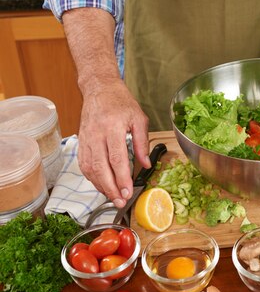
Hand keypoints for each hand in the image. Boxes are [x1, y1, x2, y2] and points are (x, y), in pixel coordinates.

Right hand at [78, 78, 149, 207]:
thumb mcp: (139, 118)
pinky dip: (92, 178)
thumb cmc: (121, 102)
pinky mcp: (81, 142)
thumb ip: (143, 142)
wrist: (99, 89)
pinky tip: (102, 185)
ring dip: (101, 186)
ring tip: (113, 197)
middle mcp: (97, 134)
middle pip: (101, 167)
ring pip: (90, 168)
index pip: (117, 158)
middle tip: (121, 202)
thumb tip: (147, 164)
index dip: (122, 178)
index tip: (128, 191)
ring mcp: (86, 139)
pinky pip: (84, 164)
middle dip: (111, 188)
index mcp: (113, 127)